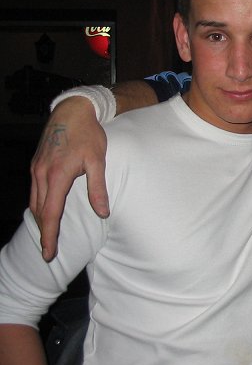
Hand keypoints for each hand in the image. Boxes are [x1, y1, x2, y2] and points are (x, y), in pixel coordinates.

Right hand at [29, 96, 108, 260]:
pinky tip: (45, 210)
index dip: (49, 235)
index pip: (50, 213)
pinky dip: (38, 204)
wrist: (72, 111)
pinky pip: (35, 190)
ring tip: (48, 234)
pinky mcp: (36, 164)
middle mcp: (42, 174)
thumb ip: (98, 188)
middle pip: (39, 211)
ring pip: (34, 201)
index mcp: (57, 175)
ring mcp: (36, 168)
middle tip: (49, 251)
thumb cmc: (88, 135)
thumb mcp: (98, 161)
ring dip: (40, 219)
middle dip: (44, 232)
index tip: (48, 253)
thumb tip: (103, 212)